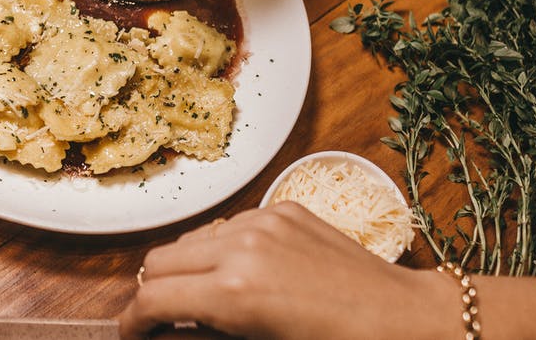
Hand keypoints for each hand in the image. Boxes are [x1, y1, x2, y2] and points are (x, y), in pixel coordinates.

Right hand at [119, 202, 463, 339]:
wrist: (403, 319)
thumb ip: (204, 335)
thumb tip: (165, 334)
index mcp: (234, 293)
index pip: (154, 299)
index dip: (134, 322)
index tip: (132, 334)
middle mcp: (241, 247)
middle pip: (160, 261)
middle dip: (156, 292)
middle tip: (164, 319)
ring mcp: (262, 221)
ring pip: (191, 238)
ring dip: (187, 268)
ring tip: (205, 297)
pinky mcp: (282, 208)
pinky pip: (229, 224)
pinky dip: (223, 248)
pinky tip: (245, 273)